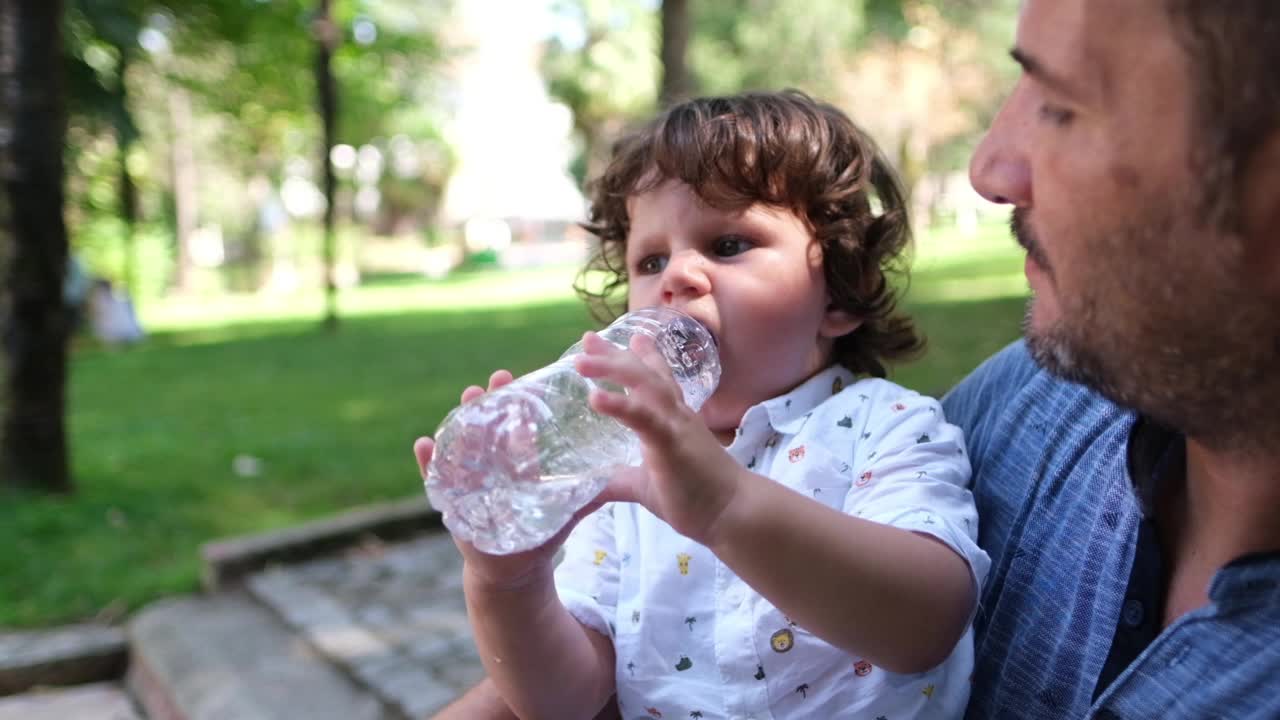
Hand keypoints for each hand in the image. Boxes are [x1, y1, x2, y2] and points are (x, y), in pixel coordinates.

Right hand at [414, 370, 606, 591]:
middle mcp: (490, 466)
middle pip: (486, 428)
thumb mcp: (562, 513)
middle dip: (488, 404)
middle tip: (491, 382)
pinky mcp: (454, 503)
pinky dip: (429, 462)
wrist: (514, 571)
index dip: (512, 403)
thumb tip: (619, 477)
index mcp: (515, 463)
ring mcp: (470, 482)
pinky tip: (423, 444)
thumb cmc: (539, 536)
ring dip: (461, 422)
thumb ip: (585, 495)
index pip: (513, 426)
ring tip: (465, 399)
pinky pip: (437, 479)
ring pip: (462, 446)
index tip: (513, 379)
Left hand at [573, 331, 745, 543]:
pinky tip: (595, 396)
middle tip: (588, 339)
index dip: (637, 359)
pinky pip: (643, 418)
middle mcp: (675, 414)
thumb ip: (619, 481)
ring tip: (581, 361)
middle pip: (643, 374)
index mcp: (672, 420)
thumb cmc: (697, 498)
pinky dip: (618, 405)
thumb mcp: (646, 486)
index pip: (654, 381)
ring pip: (644, 385)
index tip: (620, 340)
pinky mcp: (670, 442)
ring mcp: (674, 425)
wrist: (734, 513)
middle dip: (614, 355)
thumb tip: (589, 490)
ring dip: (612, 369)